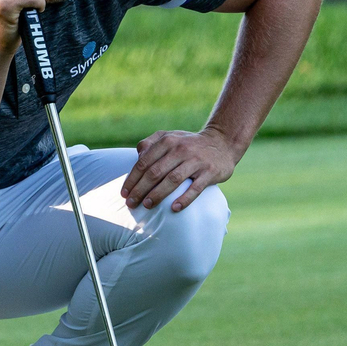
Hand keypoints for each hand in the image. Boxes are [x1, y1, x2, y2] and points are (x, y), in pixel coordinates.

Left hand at [121, 129, 243, 212]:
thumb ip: (151, 143)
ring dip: (158, 194)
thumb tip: (137, 155)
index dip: (132, 179)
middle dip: (140, 190)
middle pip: (155, 172)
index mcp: (168, 141)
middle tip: (131, 204)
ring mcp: (196, 161)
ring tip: (147, 206)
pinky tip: (174, 209)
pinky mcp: (210, 172)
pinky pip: (196, 188)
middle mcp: (181, 149)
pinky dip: (184, 199)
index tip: (124, 193)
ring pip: (173, 180)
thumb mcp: (170, 137)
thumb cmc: (189, 144)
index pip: (144, 162)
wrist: (222, 143)